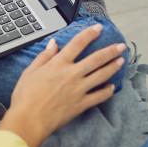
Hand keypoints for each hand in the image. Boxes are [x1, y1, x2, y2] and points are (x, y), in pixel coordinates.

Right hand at [0, 24, 125, 146]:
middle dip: (110, 51)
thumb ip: (44, 56)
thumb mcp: (30, 71)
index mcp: (58, 64)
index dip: (89, 34)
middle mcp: (72, 74)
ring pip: (101, 75)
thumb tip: (53, 44)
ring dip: (113, 67)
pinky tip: (112, 87)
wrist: (29, 119)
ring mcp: (79, 89)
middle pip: (96, 59)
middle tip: (121, 46)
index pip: (77, 44)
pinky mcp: (82, 104)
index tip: (98, 28)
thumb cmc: (26, 95)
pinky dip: (108, 91)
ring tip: (121, 61)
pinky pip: (99, 96)